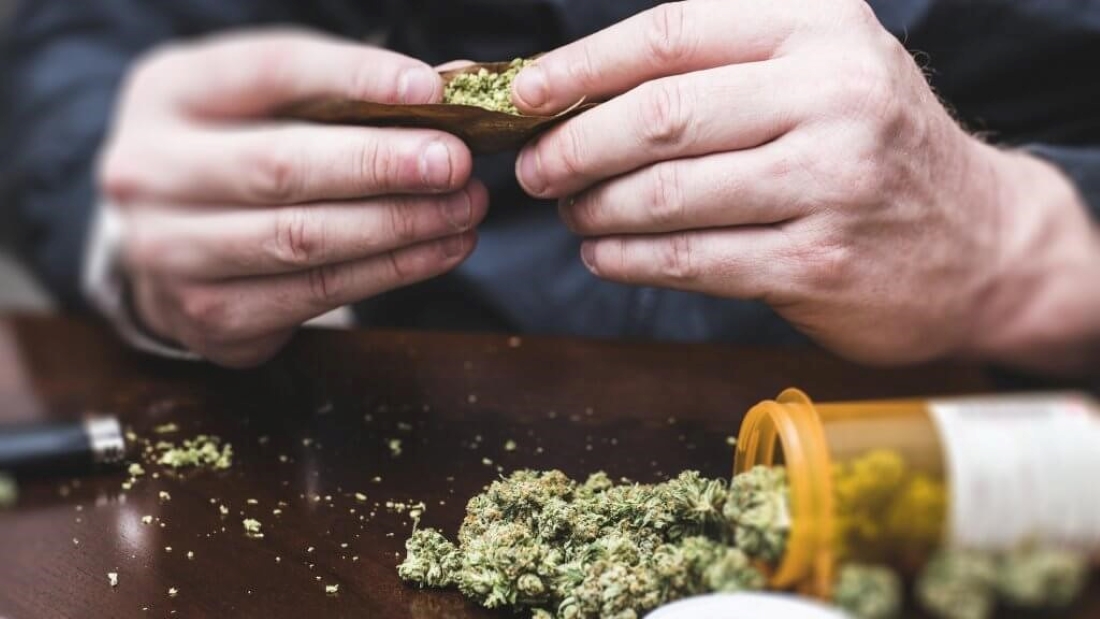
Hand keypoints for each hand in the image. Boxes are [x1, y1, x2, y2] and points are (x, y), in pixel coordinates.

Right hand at [97, 30, 486, 366]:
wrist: (165, 244)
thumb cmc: (236, 153)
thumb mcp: (265, 102)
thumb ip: (343, 90)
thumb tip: (449, 90)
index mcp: (170, 93)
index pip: (271, 71)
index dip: (355, 78)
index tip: (430, 91)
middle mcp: (151, 172)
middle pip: (282, 166)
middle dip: (381, 165)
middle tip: (454, 162)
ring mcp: (171, 252)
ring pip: (304, 239)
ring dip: (400, 225)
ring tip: (464, 209)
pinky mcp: (209, 315)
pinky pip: (317, 294)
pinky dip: (391, 271)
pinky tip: (442, 250)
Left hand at [512, 0, 1099, 368]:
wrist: (981, 245)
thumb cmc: (875, 151)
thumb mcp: (825, 73)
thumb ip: (723, 69)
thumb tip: (580, 93)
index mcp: (821, 29)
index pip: (674, 32)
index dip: (582, 65)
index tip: (523, 94)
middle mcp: (833, 94)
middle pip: (659, 113)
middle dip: (574, 145)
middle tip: (535, 169)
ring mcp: (830, 181)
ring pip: (667, 191)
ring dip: (596, 208)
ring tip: (573, 213)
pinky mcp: (818, 261)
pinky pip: (691, 258)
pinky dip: (630, 259)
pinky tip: (606, 255)